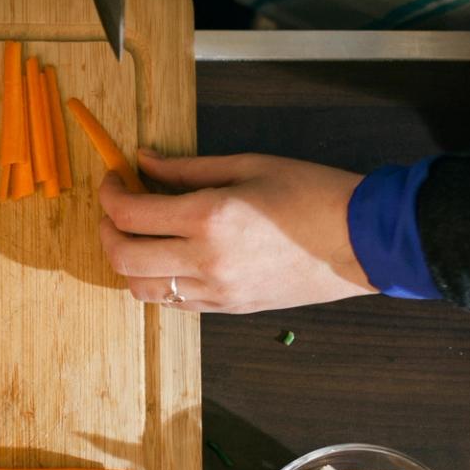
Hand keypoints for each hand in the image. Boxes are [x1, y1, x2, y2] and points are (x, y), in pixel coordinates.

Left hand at [97, 150, 374, 312]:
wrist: (363, 241)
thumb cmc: (313, 194)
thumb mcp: (248, 166)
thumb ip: (186, 168)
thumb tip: (143, 161)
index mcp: (209, 218)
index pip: (130, 214)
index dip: (110, 194)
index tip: (114, 179)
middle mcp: (206, 261)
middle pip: (123, 258)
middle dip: (106, 231)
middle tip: (115, 209)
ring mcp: (216, 291)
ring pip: (141, 289)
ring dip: (127, 262)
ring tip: (137, 236)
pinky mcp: (228, 308)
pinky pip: (173, 303)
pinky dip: (156, 281)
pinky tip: (166, 257)